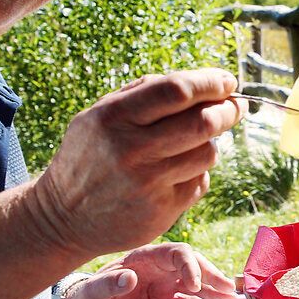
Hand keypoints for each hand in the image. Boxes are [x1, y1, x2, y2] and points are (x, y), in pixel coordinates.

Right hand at [29, 69, 241, 258]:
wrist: (63, 217)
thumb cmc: (89, 156)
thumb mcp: (99, 115)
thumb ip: (144, 92)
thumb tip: (201, 82)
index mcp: (114, 117)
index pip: (177, 90)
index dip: (210, 82)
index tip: (226, 81)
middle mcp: (132, 149)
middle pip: (203, 122)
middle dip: (229, 110)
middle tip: (235, 106)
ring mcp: (149, 183)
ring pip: (208, 153)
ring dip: (212, 143)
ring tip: (196, 141)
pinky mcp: (162, 211)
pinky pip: (200, 181)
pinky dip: (197, 172)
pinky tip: (177, 172)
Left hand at [60, 243, 241, 298]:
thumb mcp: (93, 295)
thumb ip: (109, 284)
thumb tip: (128, 277)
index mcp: (143, 259)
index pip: (176, 254)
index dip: (189, 266)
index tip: (194, 286)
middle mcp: (157, 269)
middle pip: (192, 266)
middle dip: (211, 277)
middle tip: (228, 291)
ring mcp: (162, 284)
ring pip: (194, 284)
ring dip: (212, 292)